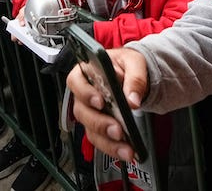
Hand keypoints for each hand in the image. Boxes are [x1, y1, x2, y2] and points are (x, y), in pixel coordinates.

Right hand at [66, 47, 147, 161]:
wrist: (133, 77)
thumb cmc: (126, 65)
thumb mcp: (134, 62)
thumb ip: (135, 78)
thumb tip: (132, 99)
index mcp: (86, 72)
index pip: (76, 82)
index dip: (85, 93)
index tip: (100, 101)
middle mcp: (83, 94)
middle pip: (82, 111)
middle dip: (100, 123)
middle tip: (117, 129)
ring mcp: (90, 111)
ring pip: (90, 129)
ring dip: (107, 141)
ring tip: (125, 147)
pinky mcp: (98, 126)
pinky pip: (100, 139)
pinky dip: (112, 147)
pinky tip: (125, 150)